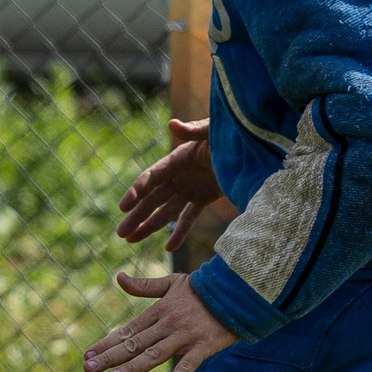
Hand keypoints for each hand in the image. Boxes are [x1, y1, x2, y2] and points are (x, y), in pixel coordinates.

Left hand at [84, 271, 237, 371]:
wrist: (236, 290)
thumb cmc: (202, 289)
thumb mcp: (171, 283)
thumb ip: (144, 286)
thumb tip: (119, 278)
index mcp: (158, 312)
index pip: (127, 330)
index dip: (106, 343)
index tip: (87, 355)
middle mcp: (167, 325)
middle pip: (134, 344)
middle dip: (109, 357)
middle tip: (88, 368)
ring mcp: (184, 337)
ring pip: (154, 355)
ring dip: (132, 367)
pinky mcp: (203, 347)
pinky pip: (187, 368)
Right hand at [116, 118, 222, 252]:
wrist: (251, 147)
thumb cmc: (231, 134)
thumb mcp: (213, 132)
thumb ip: (194, 130)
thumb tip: (172, 123)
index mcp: (177, 159)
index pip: (152, 177)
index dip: (136, 191)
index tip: (123, 207)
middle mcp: (178, 175)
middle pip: (152, 199)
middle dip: (136, 216)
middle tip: (120, 233)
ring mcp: (189, 188)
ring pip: (165, 211)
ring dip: (149, 226)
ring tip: (131, 241)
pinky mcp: (203, 198)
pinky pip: (188, 218)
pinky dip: (179, 232)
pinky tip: (168, 248)